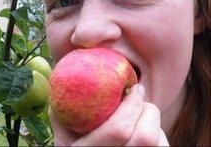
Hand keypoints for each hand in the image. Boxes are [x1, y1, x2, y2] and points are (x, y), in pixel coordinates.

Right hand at [49, 84, 169, 145]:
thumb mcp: (65, 135)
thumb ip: (64, 113)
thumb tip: (66, 82)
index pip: (119, 129)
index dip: (132, 104)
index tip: (134, 88)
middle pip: (145, 137)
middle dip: (147, 111)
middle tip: (140, 100)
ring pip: (158, 143)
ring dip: (152, 123)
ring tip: (139, 117)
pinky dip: (158, 134)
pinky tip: (143, 132)